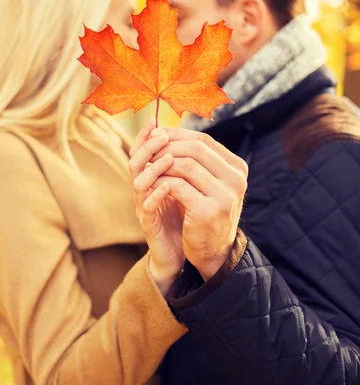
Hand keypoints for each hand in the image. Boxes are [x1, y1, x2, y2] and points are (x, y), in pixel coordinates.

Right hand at [129, 118, 184, 293]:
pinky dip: (156, 194)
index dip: (146, 136)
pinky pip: (146, 207)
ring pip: (138, 182)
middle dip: (148, 146)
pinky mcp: (148, 225)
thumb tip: (197, 142)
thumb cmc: (184, 219)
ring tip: (169, 157)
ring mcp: (144, 207)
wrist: (181, 255)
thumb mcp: (186, 189)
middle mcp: (144, 190)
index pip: (142, 152)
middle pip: (135, 161)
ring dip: (153, 167)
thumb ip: (185, 169)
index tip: (155, 120)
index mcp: (152, 179)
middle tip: (163, 136)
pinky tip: (169, 186)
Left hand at [149, 127, 247, 280]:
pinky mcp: (207, 211)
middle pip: (195, 149)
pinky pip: (177, 186)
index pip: (205, 141)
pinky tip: (151, 183)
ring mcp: (224, 195)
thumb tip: (166, 131)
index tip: (156, 134)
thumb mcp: (209, 185)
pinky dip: (161, 181)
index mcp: (238, 168)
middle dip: (167, 146)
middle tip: (148, 149)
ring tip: (147, 165)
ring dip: (161, 163)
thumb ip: (198, 161)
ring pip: (185, 165)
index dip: (178, 134)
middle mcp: (236, 179)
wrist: (214, 253)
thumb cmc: (206, 215)